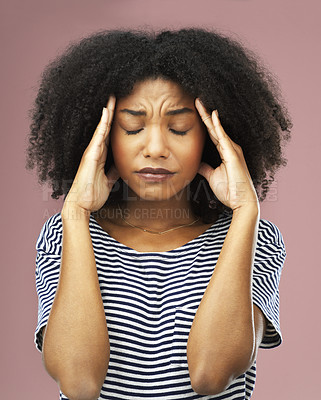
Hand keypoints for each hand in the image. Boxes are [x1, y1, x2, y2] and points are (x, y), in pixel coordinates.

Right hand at [62, 96, 119, 216]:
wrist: (82, 206)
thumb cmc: (93, 194)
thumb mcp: (108, 181)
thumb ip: (113, 172)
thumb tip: (120, 167)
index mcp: (100, 157)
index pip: (109, 135)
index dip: (115, 123)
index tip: (121, 110)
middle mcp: (95, 151)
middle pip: (105, 128)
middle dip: (111, 112)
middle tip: (116, 96)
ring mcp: (92, 152)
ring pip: (101, 128)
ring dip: (107, 113)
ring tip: (112, 97)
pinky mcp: (90, 156)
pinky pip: (98, 137)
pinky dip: (102, 124)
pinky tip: (106, 112)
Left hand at [195, 98, 258, 212]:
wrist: (240, 202)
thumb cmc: (229, 190)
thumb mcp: (211, 176)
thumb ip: (205, 168)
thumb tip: (196, 163)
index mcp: (225, 151)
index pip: (211, 133)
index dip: (203, 122)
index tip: (195, 110)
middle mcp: (229, 147)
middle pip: (214, 128)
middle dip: (205, 114)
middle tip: (196, 100)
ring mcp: (232, 150)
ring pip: (218, 129)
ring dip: (209, 115)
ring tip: (200, 102)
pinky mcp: (233, 154)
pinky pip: (223, 137)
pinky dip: (218, 126)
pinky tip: (213, 115)